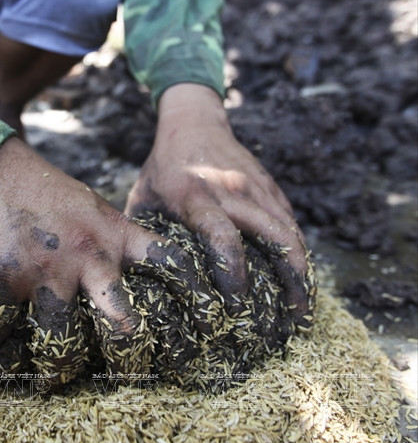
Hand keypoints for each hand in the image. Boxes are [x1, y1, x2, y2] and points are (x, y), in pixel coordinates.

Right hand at [0, 137, 196, 379]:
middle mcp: (87, 258)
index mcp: (115, 238)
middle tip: (127, 374)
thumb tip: (139, 291)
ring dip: (57, 366)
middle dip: (128, 358)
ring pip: (61, 342)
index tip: (215, 328)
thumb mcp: (95, 211)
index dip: (198, 298)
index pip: (171, 266)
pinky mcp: (2, 284)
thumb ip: (117, 245)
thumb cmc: (49, 195)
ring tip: (55, 376)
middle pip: (122, 325)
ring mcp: (44, 273)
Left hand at [125, 84, 311, 320]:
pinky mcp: (272, 189)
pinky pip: (292, 225)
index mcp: (195, 195)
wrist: (193, 121)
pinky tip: (299, 283)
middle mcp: (233, 190)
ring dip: (301, 272)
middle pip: (274, 236)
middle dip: (286, 280)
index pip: (221, 235)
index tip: (235, 305)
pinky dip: (299, 255)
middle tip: (289, 320)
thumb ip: (144, 238)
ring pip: (291, 233)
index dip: (232, 272)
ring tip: (302, 310)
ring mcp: (258, 188)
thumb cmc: (162, 168)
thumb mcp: (143, 198)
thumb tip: (140, 289)